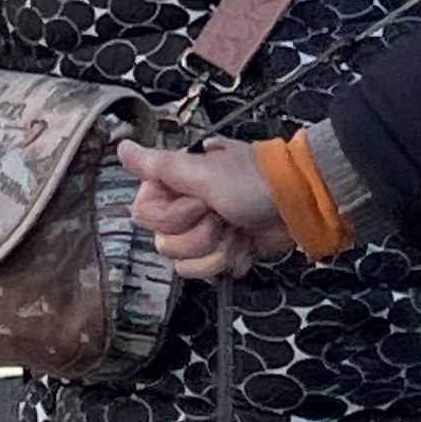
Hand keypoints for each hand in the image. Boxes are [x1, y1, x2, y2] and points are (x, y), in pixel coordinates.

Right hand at [120, 138, 289, 279]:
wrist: (299, 205)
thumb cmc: (253, 182)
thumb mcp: (203, 172)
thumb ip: (159, 166)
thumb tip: (121, 148)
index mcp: (173, 185)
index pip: (145, 215)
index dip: (174, 215)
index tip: (200, 201)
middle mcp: (184, 209)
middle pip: (164, 245)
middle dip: (200, 234)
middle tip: (223, 214)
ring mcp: (203, 234)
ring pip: (186, 265)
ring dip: (218, 249)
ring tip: (237, 229)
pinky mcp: (222, 254)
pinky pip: (210, 274)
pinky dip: (233, 260)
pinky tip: (246, 243)